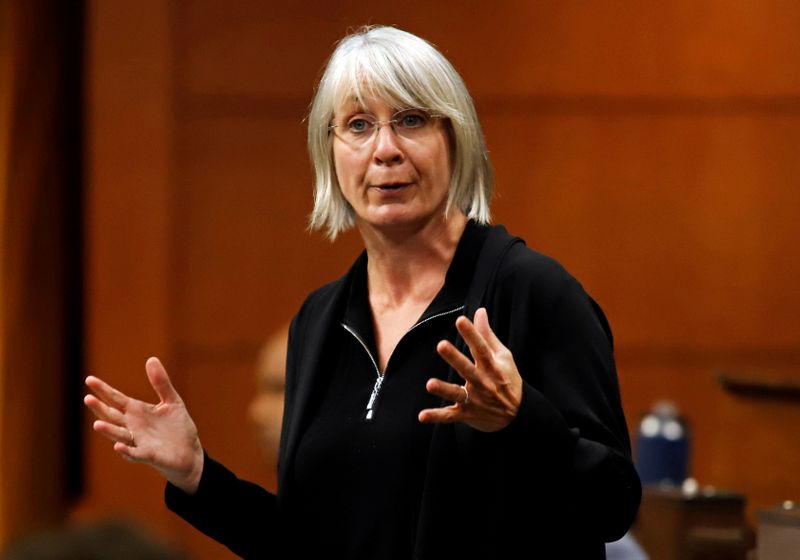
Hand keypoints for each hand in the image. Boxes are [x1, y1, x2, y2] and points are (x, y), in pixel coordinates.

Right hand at [84, 357, 203, 493]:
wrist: (190, 452)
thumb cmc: (178, 427)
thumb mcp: (172, 401)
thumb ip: (161, 382)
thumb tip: (151, 359)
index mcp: (137, 411)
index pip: (116, 399)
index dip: (103, 390)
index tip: (89, 380)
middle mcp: (133, 426)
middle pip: (112, 416)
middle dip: (100, 409)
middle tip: (87, 399)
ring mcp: (139, 441)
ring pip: (119, 435)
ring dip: (108, 431)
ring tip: (97, 425)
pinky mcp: (149, 455)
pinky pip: (135, 453)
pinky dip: (127, 450)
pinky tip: (118, 446)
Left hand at [418, 307, 522, 431]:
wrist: (519, 415)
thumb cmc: (508, 380)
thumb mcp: (503, 357)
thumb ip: (487, 334)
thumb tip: (480, 311)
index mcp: (492, 367)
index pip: (481, 348)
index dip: (472, 334)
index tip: (460, 320)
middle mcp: (483, 383)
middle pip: (467, 369)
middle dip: (454, 358)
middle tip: (441, 345)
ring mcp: (474, 400)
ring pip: (457, 394)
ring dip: (444, 390)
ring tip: (430, 384)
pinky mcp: (467, 414)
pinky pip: (450, 416)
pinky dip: (436, 417)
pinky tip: (422, 416)